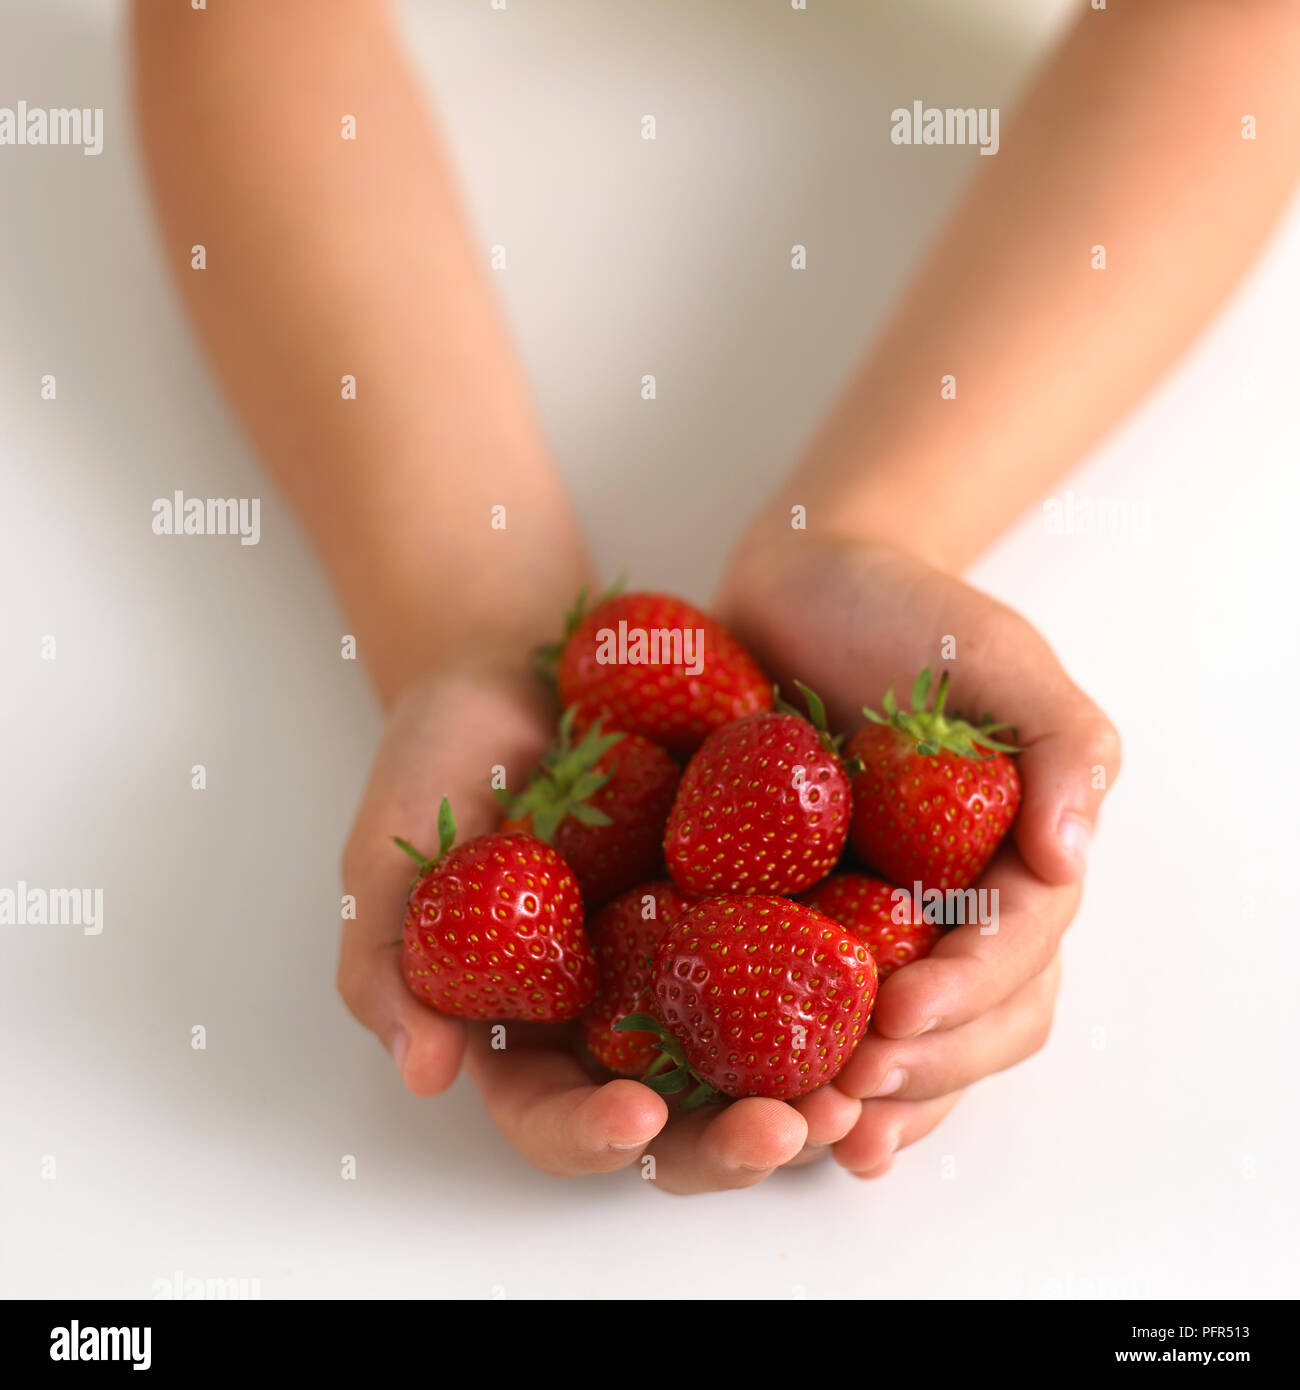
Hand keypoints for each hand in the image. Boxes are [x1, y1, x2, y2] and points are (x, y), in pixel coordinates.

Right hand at [338, 667, 864, 1192]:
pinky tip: (895, 979)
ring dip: (813, 1086)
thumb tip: (424, 1073)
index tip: (637, 1116)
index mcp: (531, 1026)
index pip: (557, 1116)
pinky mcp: (751, 898)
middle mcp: (620, 1012)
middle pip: (680, 1116)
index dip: (593, 1134)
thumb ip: (387, 959)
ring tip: (865, 1080)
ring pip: (757, 1058)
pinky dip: (846, 984)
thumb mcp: (386, 856)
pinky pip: (804, 954)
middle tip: (792, 1126)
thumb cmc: (439, 761)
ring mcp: (691, 959)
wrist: (522, 668)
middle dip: (733, 1142)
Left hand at [714, 530, 1121, 1177]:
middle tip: (855, 1089)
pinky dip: (814, 1069)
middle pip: (978, 1023)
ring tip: (821, 1131)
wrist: (795, 589)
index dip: (969, 994)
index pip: (1018, 951)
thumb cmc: (902, 611)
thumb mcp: (996, 653)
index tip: (902, 1013)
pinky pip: (821, 1014)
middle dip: (926, 1067)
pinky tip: (778, 1106)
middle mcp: (957, 905)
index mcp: (1013, 856)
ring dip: (880, 1100)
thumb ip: (1062, 742)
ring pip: (913, 1043)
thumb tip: (1070, 859)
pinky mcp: (803, 919)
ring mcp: (882, 920)